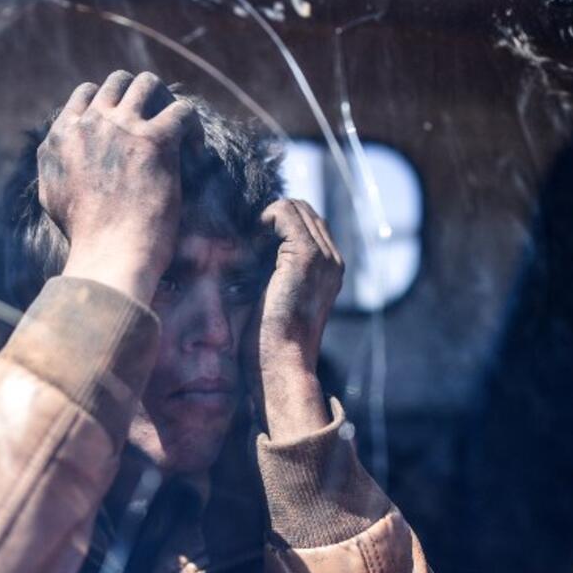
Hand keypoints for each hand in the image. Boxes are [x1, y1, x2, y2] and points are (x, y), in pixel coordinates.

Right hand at [37, 71, 198, 301]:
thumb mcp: (52, 196)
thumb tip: (56, 151)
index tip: (125, 121)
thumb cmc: (85, 237)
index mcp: (62, 135)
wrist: (109, 254)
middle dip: (138, 95)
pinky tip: (195, 149)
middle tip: (155, 119)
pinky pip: (182, 111)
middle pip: (117, 82)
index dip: (109, 103)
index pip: (86, 95)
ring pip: (148, 83)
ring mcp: (123, 127)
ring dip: (165, 100)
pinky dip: (193, 127)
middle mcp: (90, 123)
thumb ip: (54, 163)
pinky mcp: (156, 140)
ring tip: (177, 126)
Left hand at [251, 199, 343, 441]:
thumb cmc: (267, 343)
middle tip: (244, 241)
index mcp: (328, 270)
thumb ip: (268, 269)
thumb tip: (239, 245)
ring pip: (293, 206)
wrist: (280, 366)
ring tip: (246, 246)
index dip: (275, 224)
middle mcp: (333, 260)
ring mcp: (324, 256)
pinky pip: (284, 212)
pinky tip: (248, 247)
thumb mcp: (271, 297)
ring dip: (264, 219)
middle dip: (270, 217)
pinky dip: (262, 220)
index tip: (248, 243)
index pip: (305, 222)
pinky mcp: (307, 256)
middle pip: (302, 209)